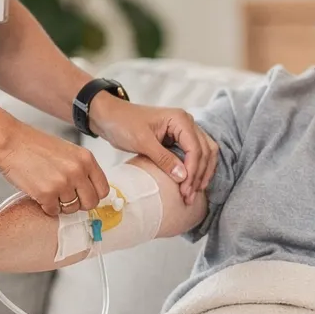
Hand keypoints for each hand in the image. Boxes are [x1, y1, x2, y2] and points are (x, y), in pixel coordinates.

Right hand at [0, 123, 110, 214]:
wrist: (11, 142)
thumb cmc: (35, 145)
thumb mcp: (68, 151)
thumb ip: (81, 168)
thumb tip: (89, 189)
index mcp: (86, 159)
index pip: (103, 189)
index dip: (93, 195)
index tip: (85, 196)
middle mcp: (78, 171)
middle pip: (90, 203)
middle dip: (79, 204)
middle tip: (67, 198)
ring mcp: (63, 183)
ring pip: (71, 209)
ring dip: (61, 205)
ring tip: (50, 193)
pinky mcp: (46, 194)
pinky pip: (53, 211)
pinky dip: (47, 207)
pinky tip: (40, 195)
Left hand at [88, 94, 218, 201]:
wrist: (109, 117)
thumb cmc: (123, 123)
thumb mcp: (142, 142)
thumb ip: (164, 158)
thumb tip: (183, 177)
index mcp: (180, 119)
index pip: (195, 148)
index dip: (193, 171)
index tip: (185, 189)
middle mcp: (187, 123)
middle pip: (205, 151)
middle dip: (199, 175)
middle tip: (189, 196)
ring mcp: (184, 131)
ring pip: (205, 153)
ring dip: (201, 173)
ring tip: (193, 193)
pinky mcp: (178, 139)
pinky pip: (195, 155)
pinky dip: (196, 169)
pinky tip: (191, 183)